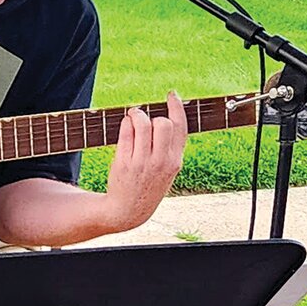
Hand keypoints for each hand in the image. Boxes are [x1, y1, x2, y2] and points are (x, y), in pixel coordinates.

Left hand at [103, 92, 187, 232]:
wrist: (128, 210)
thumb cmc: (148, 185)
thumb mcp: (167, 170)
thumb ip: (169, 148)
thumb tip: (165, 118)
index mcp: (175, 161)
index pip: (180, 128)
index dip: (177, 107)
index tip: (172, 95)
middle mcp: (161, 161)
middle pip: (163, 123)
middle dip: (153, 115)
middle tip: (144, 118)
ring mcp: (143, 162)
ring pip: (143, 124)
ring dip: (136, 114)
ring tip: (133, 117)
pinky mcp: (125, 162)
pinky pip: (126, 132)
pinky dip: (126, 123)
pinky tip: (126, 125)